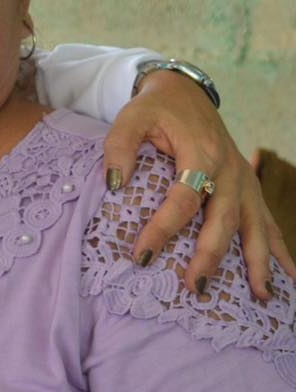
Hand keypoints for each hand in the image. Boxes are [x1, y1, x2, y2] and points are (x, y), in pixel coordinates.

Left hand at [104, 70, 292, 299]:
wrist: (186, 94)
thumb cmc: (156, 109)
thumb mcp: (132, 117)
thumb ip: (119, 147)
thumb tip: (113, 184)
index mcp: (201, 154)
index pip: (183, 199)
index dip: (162, 228)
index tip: (141, 254)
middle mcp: (230, 172)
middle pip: (223, 220)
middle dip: (211, 256)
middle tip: (195, 286)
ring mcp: (245, 182)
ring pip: (257, 227)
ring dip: (259, 262)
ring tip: (261, 297)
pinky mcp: (249, 189)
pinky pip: (269, 222)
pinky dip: (281, 250)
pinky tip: (289, 278)